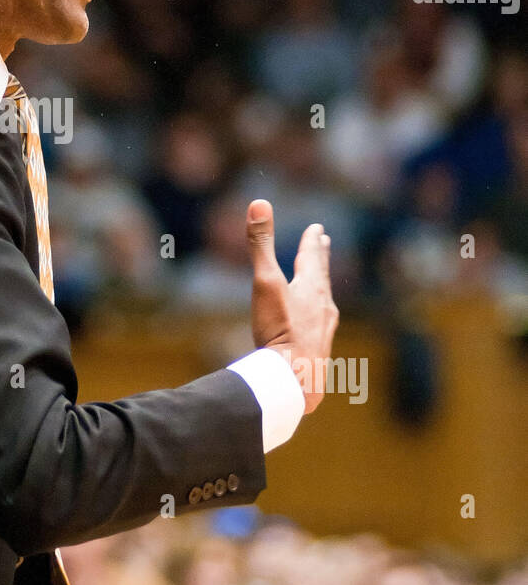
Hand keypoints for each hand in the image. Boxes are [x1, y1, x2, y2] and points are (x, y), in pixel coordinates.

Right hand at [246, 198, 338, 413]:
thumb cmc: (280, 331)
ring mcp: (323, 332)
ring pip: (325, 303)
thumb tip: (258, 202)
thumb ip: (261, 245)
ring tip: (321, 283)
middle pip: (323, 277)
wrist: (295, 382)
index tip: (317, 228)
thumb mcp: (266, 282)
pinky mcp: (318, 354)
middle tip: (325, 243)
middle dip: (321, 259)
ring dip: (321, 288)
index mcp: (311, 289)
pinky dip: (318, 318)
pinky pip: (321, 329)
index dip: (312, 241)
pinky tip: (314, 329)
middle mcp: (323, 308)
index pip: (312, 258)